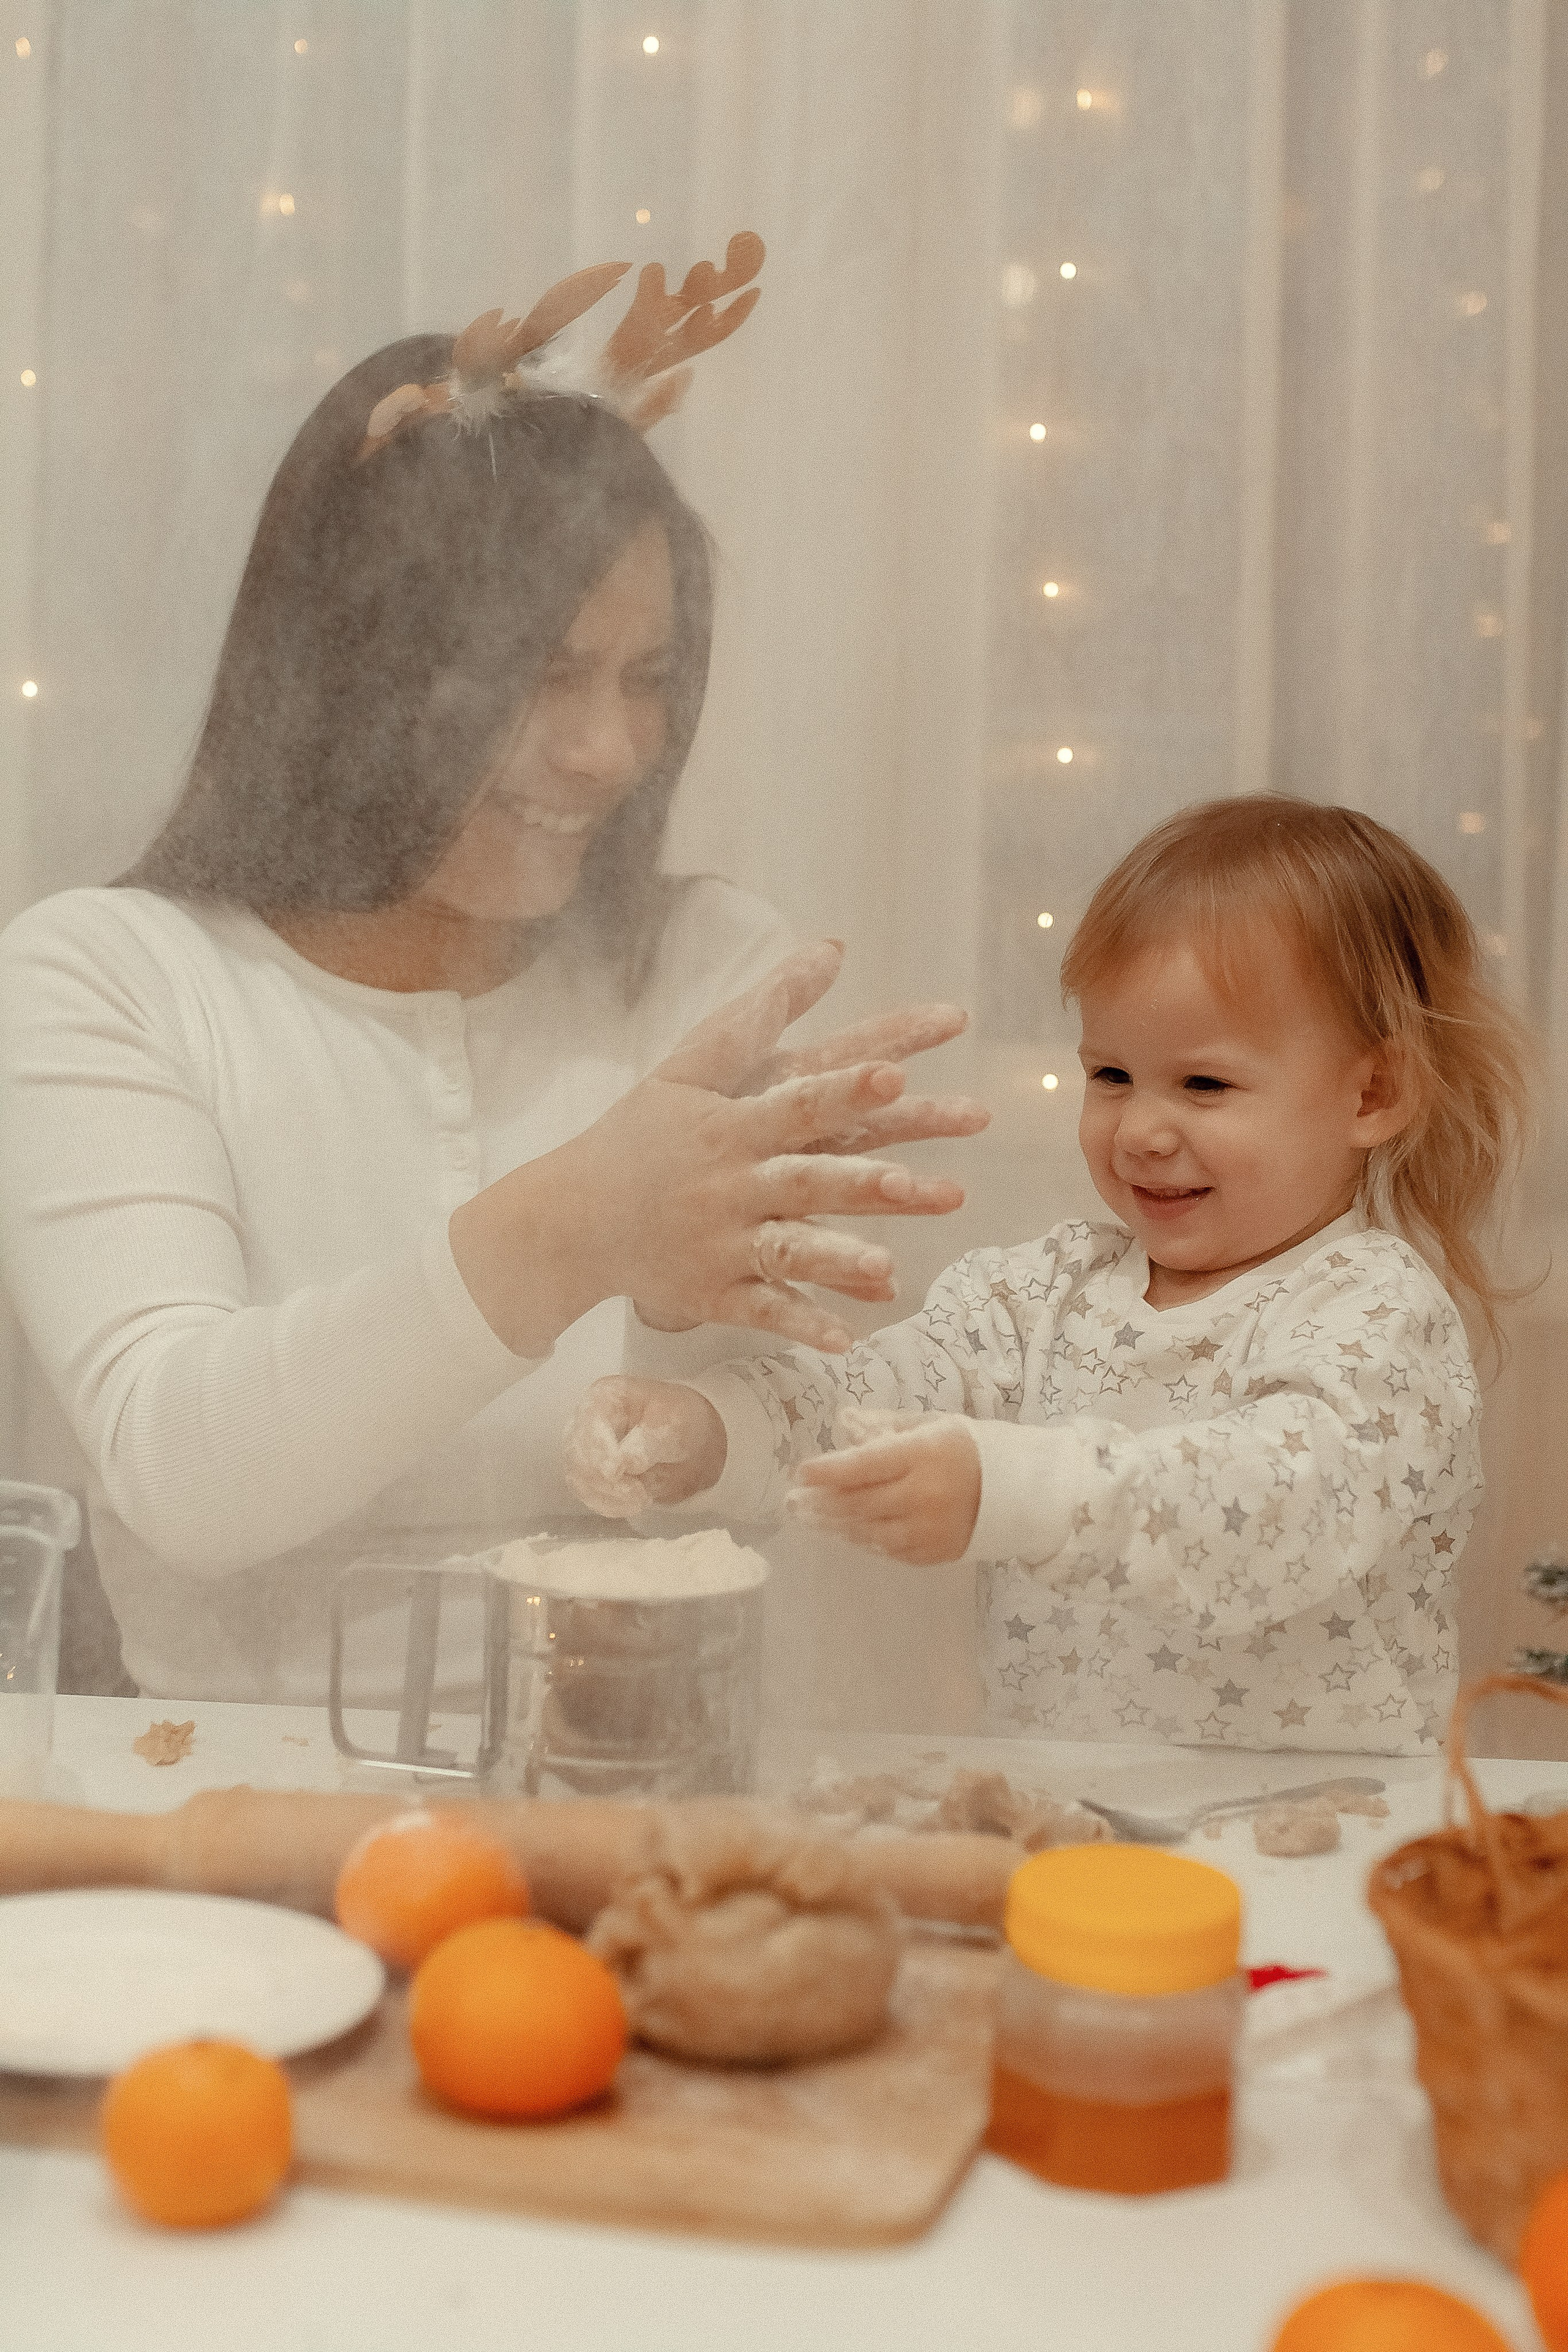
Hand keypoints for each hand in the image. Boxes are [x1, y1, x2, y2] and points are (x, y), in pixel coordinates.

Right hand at [451, 942, 989, 1356]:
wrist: (568, 1218)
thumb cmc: (637, 1134)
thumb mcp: (689, 1066)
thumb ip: (762, 1011)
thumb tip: (832, 948)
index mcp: (728, 1124)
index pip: (797, 1102)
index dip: (846, 1090)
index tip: (896, 1076)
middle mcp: (728, 1183)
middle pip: (806, 1181)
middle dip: (864, 1184)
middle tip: (926, 1186)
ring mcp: (719, 1242)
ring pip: (788, 1252)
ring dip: (838, 1264)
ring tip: (890, 1274)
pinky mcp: (711, 1292)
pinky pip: (762, 1310)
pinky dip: (800, 1325)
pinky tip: (846, 1341)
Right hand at [564, 1378, 726, 1517]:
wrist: (689, 1443)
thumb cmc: (679, 1421)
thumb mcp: (673, 1423)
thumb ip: (649, 1441)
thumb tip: (624, 1463)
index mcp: (604, 1397)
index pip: (589, 1425)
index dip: (600, 1451)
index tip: (617, 1473)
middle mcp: (586, 1421)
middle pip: (577, 1455)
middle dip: (606, 1479)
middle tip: (638, 1493)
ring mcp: (583, 1449)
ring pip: (578, 1478)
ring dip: (608, 1495)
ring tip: (641, 1499)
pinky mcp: (588, 1474)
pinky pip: (586, 1494)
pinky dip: (607, 1504)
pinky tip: (632, 1505)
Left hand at [787, 1411, 980, 1564]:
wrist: (1022, 1490)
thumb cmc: (971, 1448)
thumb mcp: (932, 1424)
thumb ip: (886, 1424)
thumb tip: (844, 1421)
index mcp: (923, 1455)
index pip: (863, 1464)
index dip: (828, 1470)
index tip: (799, 1472)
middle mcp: (923, 1495)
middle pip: (859, 1503)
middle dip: (820, 1503)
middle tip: (792, 1502)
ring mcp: (929, 1529)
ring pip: (868, 1532)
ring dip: (835, 1527)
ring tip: (809, 1519)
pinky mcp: (936, 1553)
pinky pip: (889, 1551)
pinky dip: (864, 1541)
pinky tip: (845, 1533)